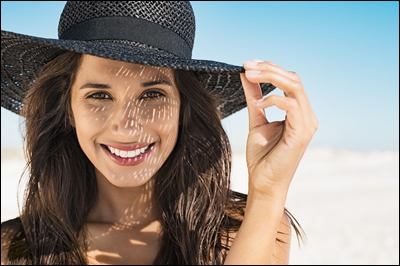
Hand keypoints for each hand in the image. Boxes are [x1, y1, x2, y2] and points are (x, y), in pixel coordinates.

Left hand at [241, 60, 317, 201]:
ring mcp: (307, 124)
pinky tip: (259, 105)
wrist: (263, 183)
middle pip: (293, 79)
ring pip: (295, 87)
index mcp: (298, 112)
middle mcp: (306, 115)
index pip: (289, 81)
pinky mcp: (302, 133)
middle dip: (269, 68)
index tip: (248, 64)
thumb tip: (246, 75)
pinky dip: (274, 99)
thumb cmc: (262, 156)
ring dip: (271, 77)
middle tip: (247, 65)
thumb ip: (254, 97)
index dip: (270, 68)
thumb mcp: (256, 119)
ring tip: (250, 75)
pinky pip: (293, 105)